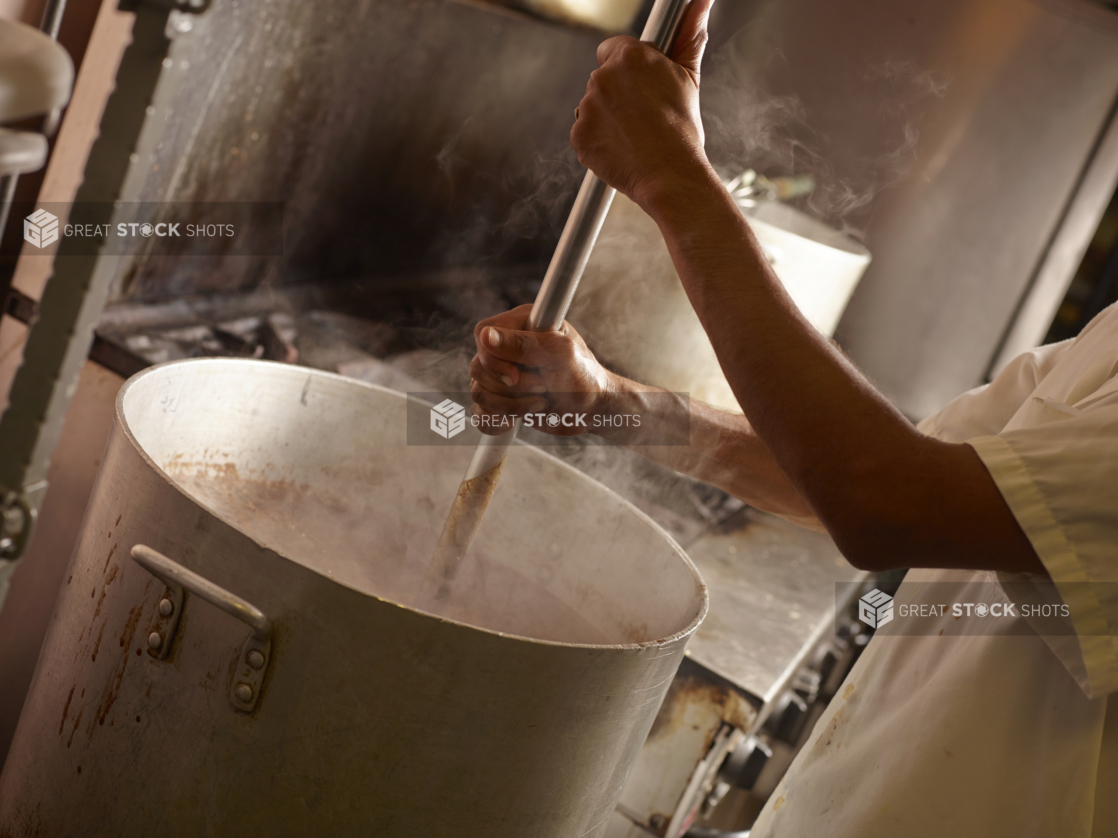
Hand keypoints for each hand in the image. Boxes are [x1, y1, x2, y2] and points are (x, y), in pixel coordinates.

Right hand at [469, 305, 614, 435]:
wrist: (592, 411)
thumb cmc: (584, 377)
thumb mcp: (559, 355)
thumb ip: (523, 344)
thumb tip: (486, 336)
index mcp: (521, 324)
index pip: (483, 333)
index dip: (493, 358)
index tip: (516, 374)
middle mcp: (507, 347)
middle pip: (478, 367)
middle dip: (510, 386)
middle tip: (542, 386)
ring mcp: (501, 374)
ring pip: (478, 391)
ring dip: (510, 405)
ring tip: (540, 401)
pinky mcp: (500, 398)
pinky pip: (479, 412)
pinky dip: (496, 421)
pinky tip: (516, 421)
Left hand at [571, 0, 716, 211]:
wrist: (671, 176)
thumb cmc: (683, 131)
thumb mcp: (689, 78)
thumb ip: (690, 36)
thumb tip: (701, 2)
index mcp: (629, 57)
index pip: (613, 48)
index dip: (628, 67)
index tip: (641, 85)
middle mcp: (603, 78)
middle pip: (603, 78)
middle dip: (619, 94)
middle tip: (644, 115)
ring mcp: (587, 107)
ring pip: (593, 106)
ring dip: (608, 117)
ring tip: (635, 135)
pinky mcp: (578, 135)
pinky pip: (585, 132)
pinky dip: (599, 140)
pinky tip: (622, 148)